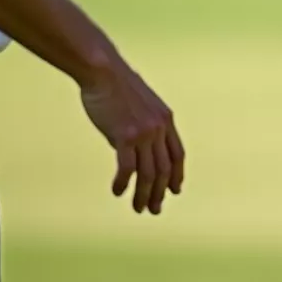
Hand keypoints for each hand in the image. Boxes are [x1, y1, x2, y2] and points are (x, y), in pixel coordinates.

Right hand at [77, 54, 184, 214]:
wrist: (104, 71)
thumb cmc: (117, 85)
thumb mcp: (142, 103)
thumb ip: (147, 122)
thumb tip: (140, 145)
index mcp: (166, 119)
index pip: (177, 155)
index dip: (177, 175)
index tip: (175, 191)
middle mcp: (158, 127)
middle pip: (164, 169)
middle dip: (160, 193)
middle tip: (154, 210)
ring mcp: (143, 132)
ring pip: (148, 174)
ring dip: (144, 195)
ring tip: (138, 208)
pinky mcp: (124, 136)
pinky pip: (127, 169)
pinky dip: (123, 184)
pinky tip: (117, 191)